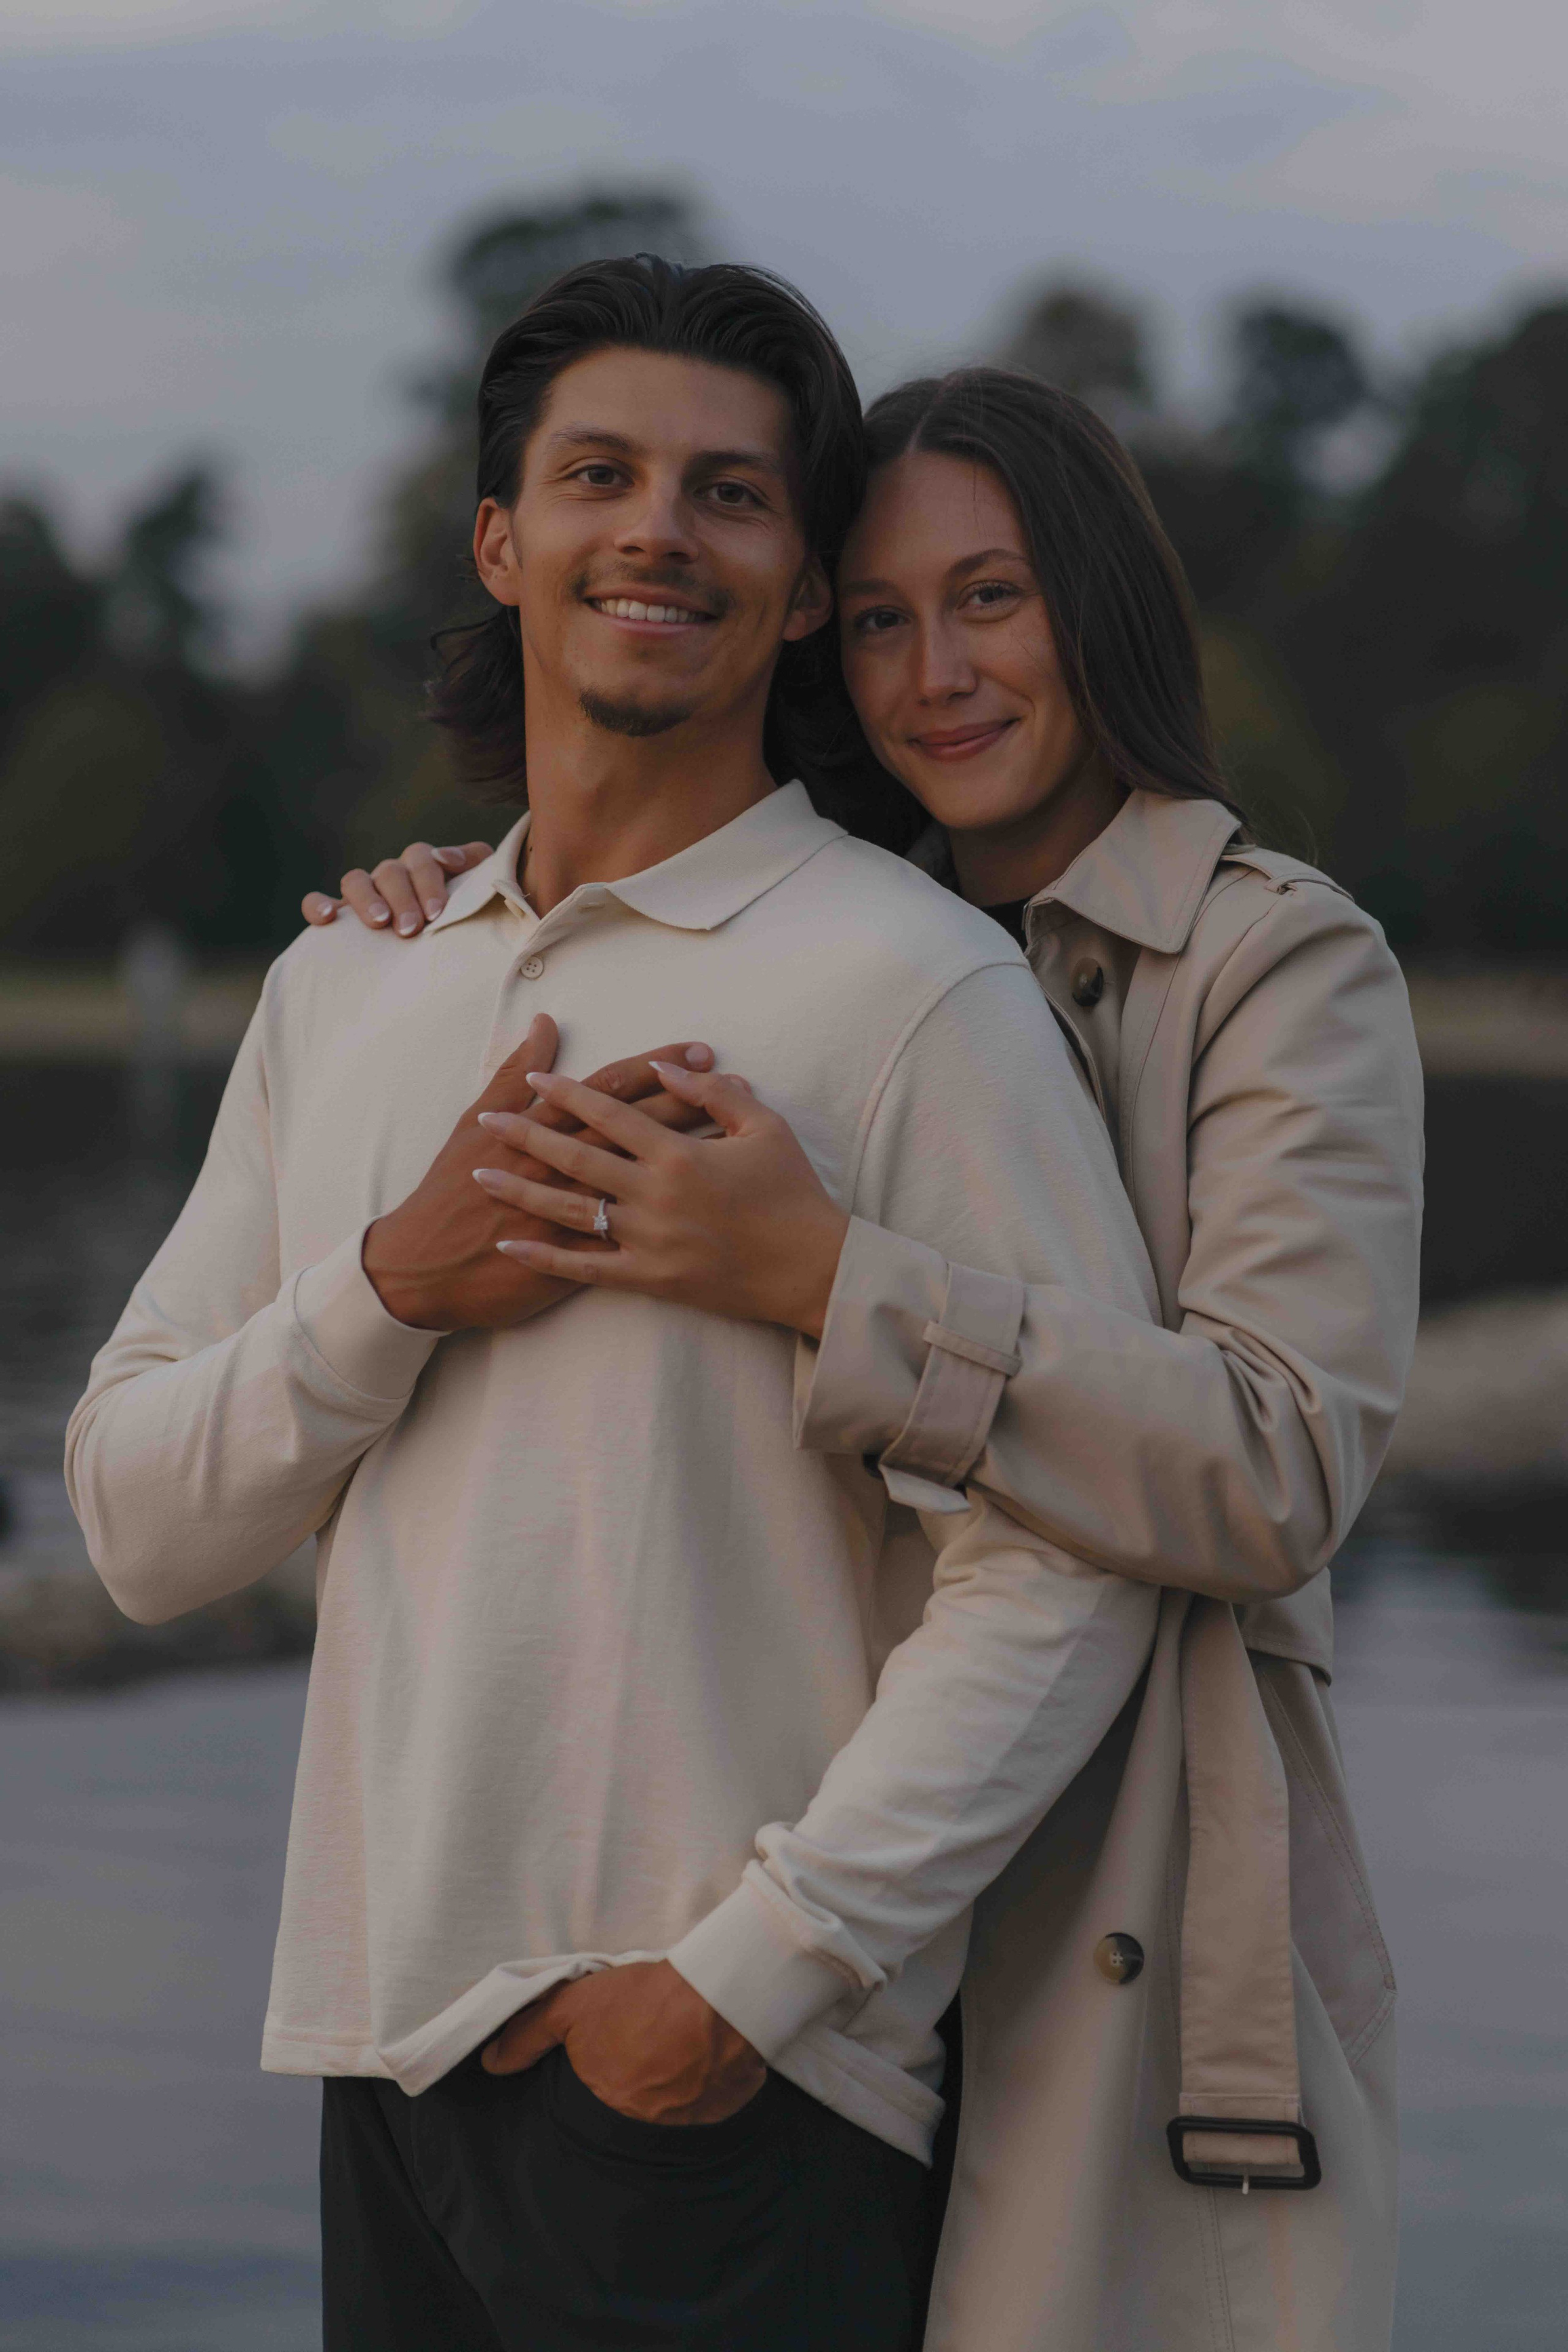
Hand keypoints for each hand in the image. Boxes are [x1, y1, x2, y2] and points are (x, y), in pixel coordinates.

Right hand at [303, 839, 494, 935]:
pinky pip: (318, 901)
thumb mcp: (475, 893)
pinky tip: (328, 919)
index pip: (423, 858)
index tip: (437, 911)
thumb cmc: (461, 920)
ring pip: (355, 879)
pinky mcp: (338, 913)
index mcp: (423, 866)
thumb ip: (477, 870)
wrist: (439, 953)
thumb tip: (452, 858)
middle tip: (411, 928)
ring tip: (379, 924)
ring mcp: (364, 892)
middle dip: (402, 898)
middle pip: (391, 871)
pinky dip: (318, 905)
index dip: (429, 879)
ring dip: (367, 899)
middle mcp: (392, 875)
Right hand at [363, 1019, 717, 1330]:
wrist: (423, 1267)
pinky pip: (641, 1236)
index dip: (659, 1068)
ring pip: (647, 1179)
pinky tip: (709, 1209)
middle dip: (692, 1103)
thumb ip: (513, 1075)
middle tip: (738, 1082)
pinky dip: (675, 1219)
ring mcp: (577, 1217)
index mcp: (544, 1131)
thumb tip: (543, 1024)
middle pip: (641, 1128)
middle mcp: (568, 1169)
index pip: (614, 1089)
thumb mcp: (472, 1124)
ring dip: (693, 1155)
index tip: (702, 1051)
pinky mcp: (580, 1262)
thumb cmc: (447, 1191)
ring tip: (737, 1136)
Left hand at [472, 1062, 849, 1339]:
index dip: (569, 1093)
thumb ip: (713, 1092)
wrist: (812, 1269)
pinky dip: (545, 1257)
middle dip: (526, 1135)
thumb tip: (665, 1065)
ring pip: (570, 1211)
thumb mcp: (764, 1128)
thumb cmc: (793, 1193)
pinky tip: (510, 1244)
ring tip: (481, 1174)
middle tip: (487, 1121)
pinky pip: (586, 1268)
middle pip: (576, 1157)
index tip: (534, 1079)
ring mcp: (649, 1240)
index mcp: (679, 1153)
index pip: (610, 1112)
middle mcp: (655, 1195)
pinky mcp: (650, 1279)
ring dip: (521, 1190)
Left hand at [481, 1961, 765, 2125]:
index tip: (619, 2047)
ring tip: (680, 2045)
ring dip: (672, 2083)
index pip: (597, 2097)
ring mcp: (686, 2122)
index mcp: (606, 2101)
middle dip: (639, 2078)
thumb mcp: (573, 2005)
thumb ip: (527, 2034)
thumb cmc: (643, 1999)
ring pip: (672, 2107)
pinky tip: (707, 2055)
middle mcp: (644, 2122)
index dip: (607, 2068)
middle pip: (634, 2104)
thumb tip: (489, 2062)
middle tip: (650, 2042)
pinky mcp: (723, 2111)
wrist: (717, 1997)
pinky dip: (705, 2084)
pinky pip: (708, 2104)